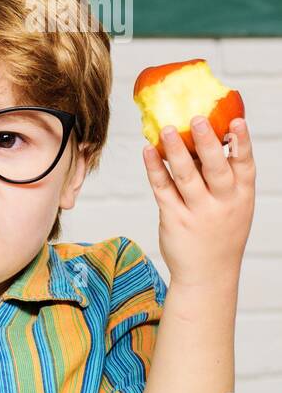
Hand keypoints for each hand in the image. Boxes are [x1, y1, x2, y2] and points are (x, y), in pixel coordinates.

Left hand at [141, 115, 254, 285]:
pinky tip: (148, 151)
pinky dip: (155, 168)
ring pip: (185, 176)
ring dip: (174, 150)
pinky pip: (163, 189)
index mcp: (242, 197)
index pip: (244, 165)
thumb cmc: (220, 233)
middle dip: (206, 142)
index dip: (241, 141)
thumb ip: (223, 180)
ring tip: (166, 129)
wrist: (207, 275)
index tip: (235, 120)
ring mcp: (198, 212)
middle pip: (215, 168)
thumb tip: (205, 140)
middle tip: (196, 118)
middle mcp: (222, 204)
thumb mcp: (233, 207)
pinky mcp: (174, 219)